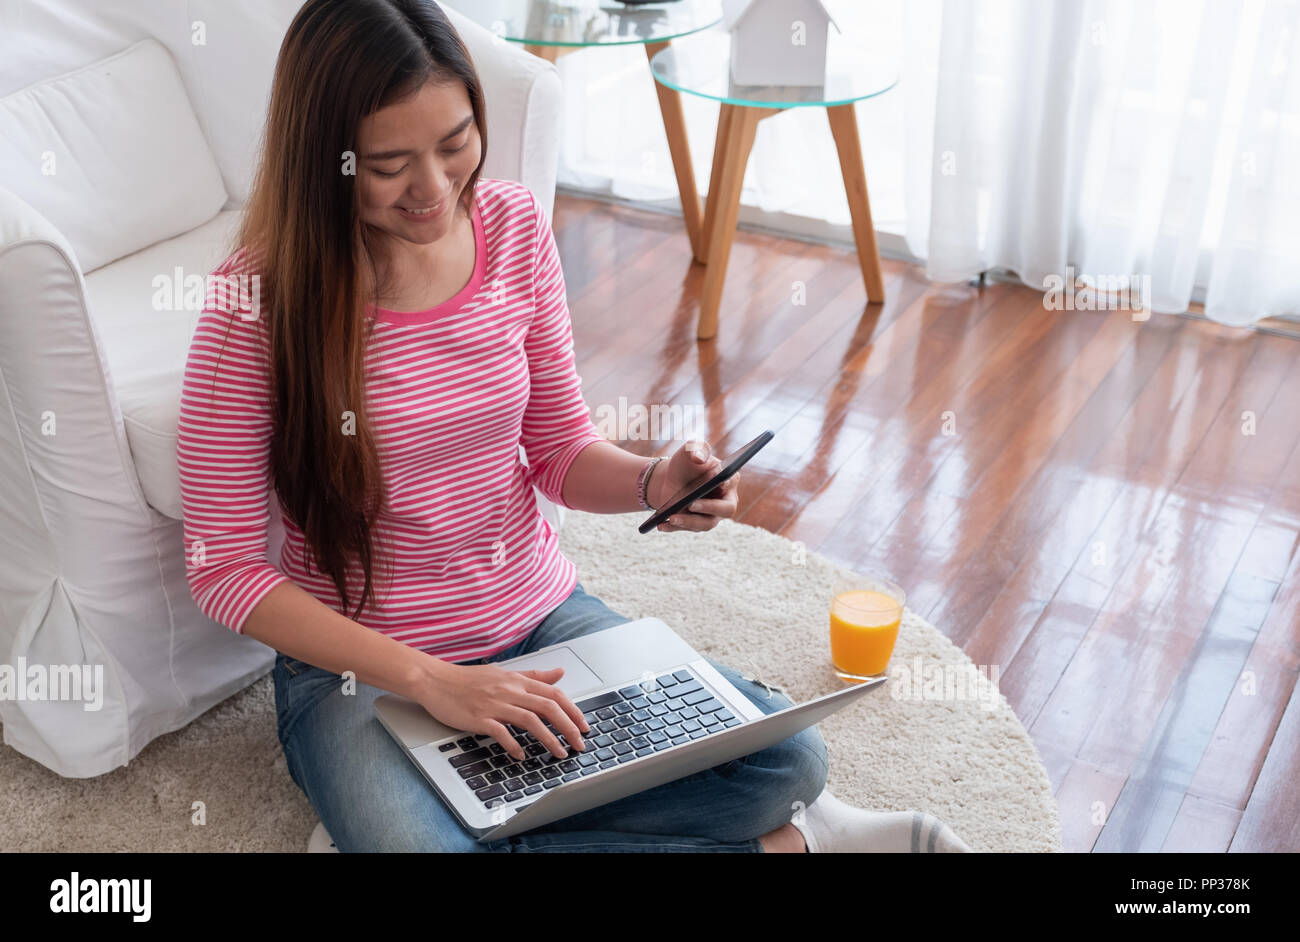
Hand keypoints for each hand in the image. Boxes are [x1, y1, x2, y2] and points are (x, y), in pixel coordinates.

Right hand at [415, 664, 590, 760]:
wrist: (435, 680)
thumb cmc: (469, 679)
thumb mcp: (505, 673)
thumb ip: (534, 676)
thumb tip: (560, 673)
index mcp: (518, 680)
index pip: (554, 694)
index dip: (573, 711)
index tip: (584, 727)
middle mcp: (510, 690)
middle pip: (548, 707)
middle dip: (568, 727)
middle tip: (579, 744)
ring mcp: (494, 704)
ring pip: (530, 720)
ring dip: (548, 739)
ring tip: (559, 753)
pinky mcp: (478, 717)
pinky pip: (500, 732)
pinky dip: (513, 744)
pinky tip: (521, 755)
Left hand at [650, 439, 738, 531]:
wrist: (670, 479)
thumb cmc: (685, 463)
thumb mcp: (689, 451)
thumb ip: (696, 448)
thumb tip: (698, 457)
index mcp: (729, 479)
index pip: (731, 482)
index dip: (726, 484)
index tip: (719, 482)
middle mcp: (725, 500)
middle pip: (725, 509)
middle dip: (709, 508)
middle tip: (692, 504)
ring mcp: (712, 515)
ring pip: (705, 523)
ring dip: (688, 521)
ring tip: (671, 517)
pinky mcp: (697, 524)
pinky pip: (688, 528)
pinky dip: (674, 527)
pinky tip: (661, 525)